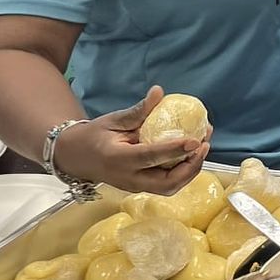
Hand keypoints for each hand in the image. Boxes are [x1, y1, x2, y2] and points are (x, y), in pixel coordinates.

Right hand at [54, 86, 210, 194]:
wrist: (75, 158)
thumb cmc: (94, 136)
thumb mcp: (113, 120)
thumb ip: (138, 111)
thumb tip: (159, 92)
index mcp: (118, 159)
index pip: (150, 157)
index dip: (174, 150)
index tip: (194, 140)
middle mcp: (129, 178)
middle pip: (166, 183)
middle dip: (190, 167)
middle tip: (204, 144)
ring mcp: (135, 187)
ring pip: (169, 187)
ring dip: (190, 170)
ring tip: (203, 147)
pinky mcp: (140, 188)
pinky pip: (166, 185)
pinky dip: (183, 173)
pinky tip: (193, 154)